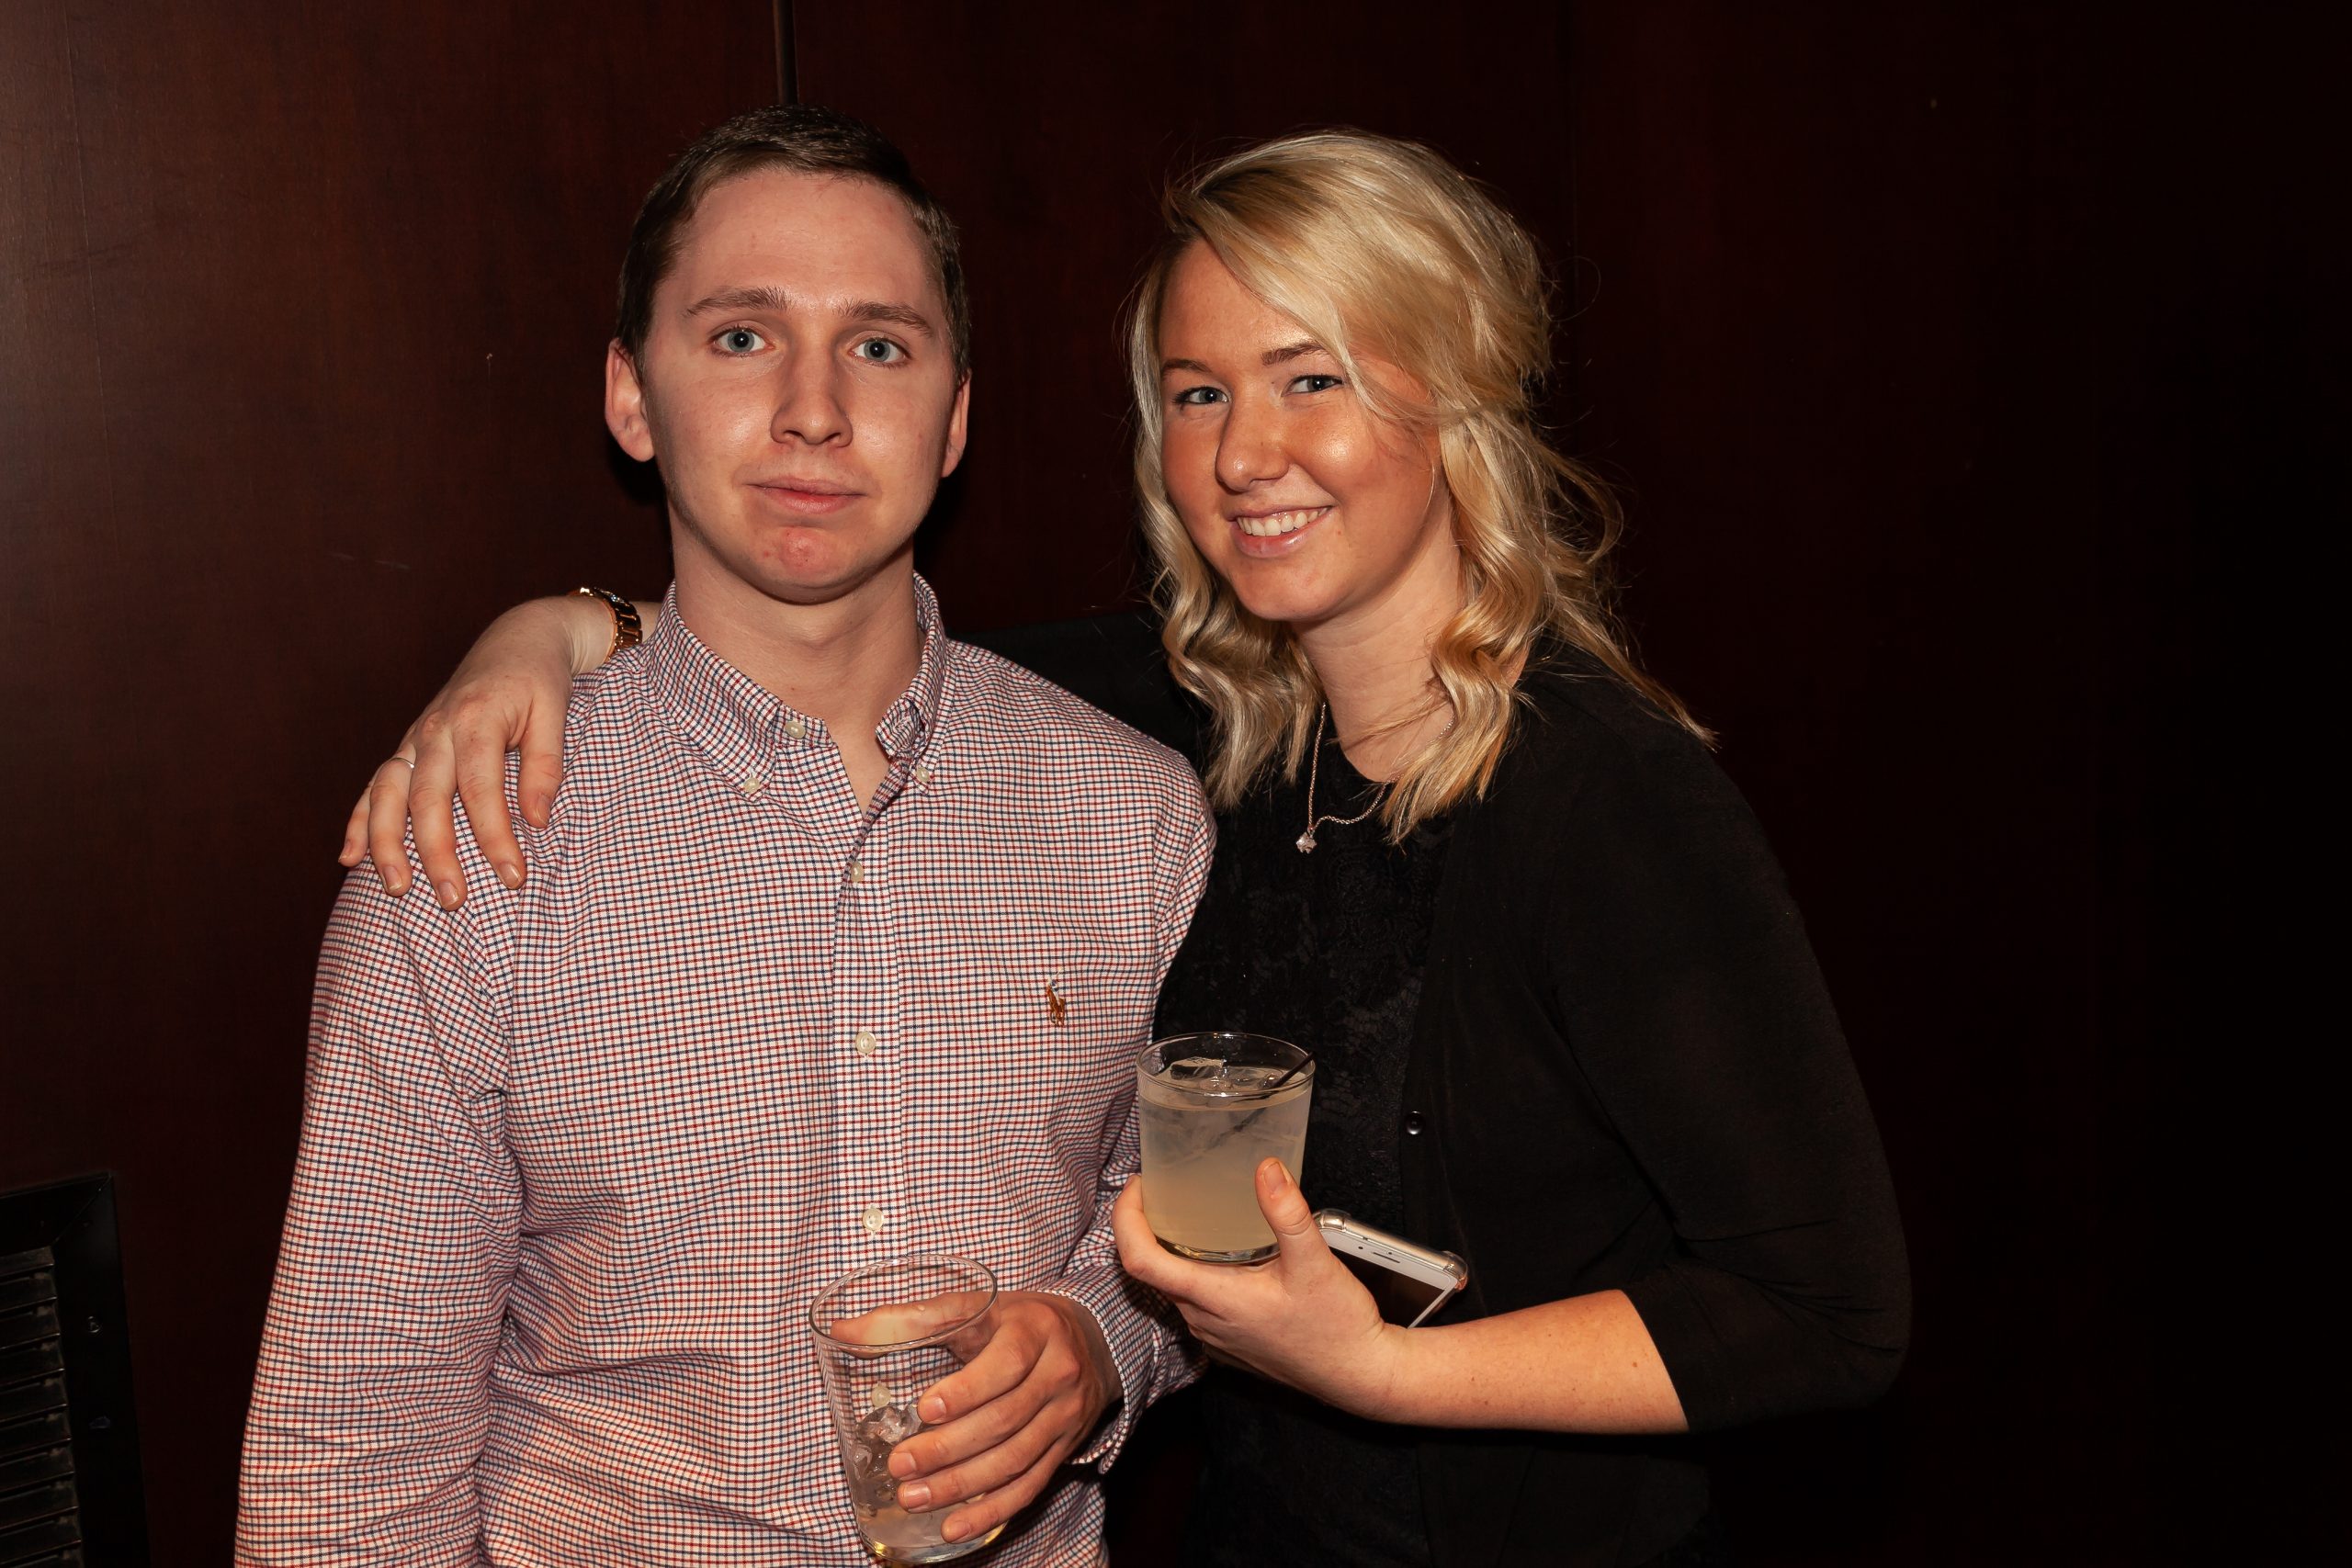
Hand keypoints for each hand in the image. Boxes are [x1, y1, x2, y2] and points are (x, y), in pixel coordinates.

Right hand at [337, 596, 605, 906]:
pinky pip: (374, 785)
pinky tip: (349, 858)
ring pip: (388, 792)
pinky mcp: (408, 744)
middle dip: (437, 853)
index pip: (481, 789)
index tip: (513, 877)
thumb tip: (535, 820)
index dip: (495, 837)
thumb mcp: (555, 715)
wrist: (517, 639)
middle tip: (453, 901)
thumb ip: (545, 767)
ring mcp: (416, 736)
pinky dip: (359, 820)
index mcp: (476, 718)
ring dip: (386, 843)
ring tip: (396, 888)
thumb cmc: (540, 680)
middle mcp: (436, 728)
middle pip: (427, 798)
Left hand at [883, 1291, 1117, 1544]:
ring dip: (962, 1485)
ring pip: (1015, 1459)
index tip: (924, 1410)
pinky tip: (954, 1526)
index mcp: (1035, 1330)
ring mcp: (1065, 1416)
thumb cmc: (1017, 1321)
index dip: (967, 1391)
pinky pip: (1030, 1487)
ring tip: (913, 1498)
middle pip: (1005, 1420)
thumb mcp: (974, 1306)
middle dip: (949, 1449)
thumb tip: (842, 1329)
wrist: (1091, 1338)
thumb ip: (910, 1318)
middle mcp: (1058, 1373)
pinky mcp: (1065, 1449)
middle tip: (902, 1465)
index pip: (1007, 1364)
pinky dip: (991, 1512)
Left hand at [1113, 1159, 1404, 1419]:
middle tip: (1163, 1187)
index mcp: (1214, 1299)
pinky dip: (1195, 1271)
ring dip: (1172, 1249)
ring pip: (1175, 1286)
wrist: (1360, 1375)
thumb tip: (1266, 1169)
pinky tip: (1223, 1253)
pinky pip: (1196, 1302)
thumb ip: (1287, 1213)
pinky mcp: (1229, 1340)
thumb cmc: (1338, 1328)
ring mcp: (1215, 1334)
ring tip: (1189, 1212)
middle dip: (1147, 1225)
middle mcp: (1204, 1320)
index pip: (1140, 1261)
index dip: (1127, 1219)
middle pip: (1152, 1270)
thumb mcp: (1315, 1262)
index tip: (1139, 1187)